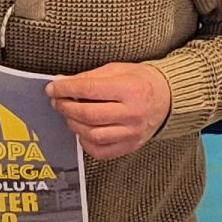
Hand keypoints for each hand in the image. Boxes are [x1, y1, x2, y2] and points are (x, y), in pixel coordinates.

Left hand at [46, 61, 172, 160]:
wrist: (168, 98)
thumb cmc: (141, 81)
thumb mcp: (118, 70)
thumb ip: (90, 77)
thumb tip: (62, 83)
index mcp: (130, 89)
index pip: (90, 89)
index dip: (66, 89)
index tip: (52, 88)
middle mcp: (133, 113)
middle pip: (89, 114)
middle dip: (66, 107)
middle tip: (57, 101)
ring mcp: (132, 133)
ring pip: (92, 135)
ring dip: (73, 124)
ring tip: (69, 114)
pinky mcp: (130, 146)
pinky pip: (101, 151)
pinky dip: (85, 142)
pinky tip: (82, 130)